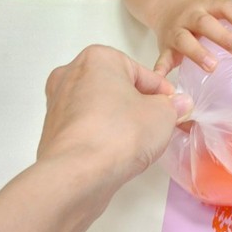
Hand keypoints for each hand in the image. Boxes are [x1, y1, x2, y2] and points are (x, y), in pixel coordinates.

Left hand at [37, 45, 192, 179]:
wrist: (78, 174)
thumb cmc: (122, 133)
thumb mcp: (162, 115)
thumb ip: (173, 106)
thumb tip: (180, 104)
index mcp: (97, 58)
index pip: (142, 73)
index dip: (163, 94)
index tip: (174, 110)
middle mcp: (71, 73)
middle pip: (116, 88)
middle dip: (137, 105)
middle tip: (157, 125)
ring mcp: (57, 103)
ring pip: (99, 108)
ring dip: (118, 120)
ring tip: (137, 142)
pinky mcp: (51, 130)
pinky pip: (86, 127)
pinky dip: (100, 136)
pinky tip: (114, 152)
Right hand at [148, 0, 231, 75]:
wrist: (163, 7)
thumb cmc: (198, 13)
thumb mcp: (215, 8)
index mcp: (207, 5)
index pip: (226, 7)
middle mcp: (190, 16)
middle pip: (205, 23)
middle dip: (222, 36)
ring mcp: (175, 31)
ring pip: (184, 40)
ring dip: (198, 53)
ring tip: (212, 66)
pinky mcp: (164, 47)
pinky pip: (162, 59)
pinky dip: (161, 70)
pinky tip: (164, 81)